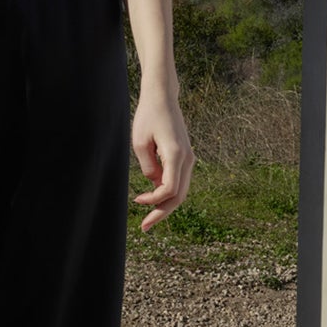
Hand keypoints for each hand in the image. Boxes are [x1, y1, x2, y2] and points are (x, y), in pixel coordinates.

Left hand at [131, 88, 194, 230]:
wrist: (163, 98)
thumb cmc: (148, 117)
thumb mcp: (140, 142)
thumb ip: (147, 166)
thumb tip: (153, 183)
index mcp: (176, 155)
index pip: (169, 189)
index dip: (153, 200)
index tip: (137, 200)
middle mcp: (187, 159)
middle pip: (179, 196)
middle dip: (162, 213)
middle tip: (144, 227)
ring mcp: (189, 158)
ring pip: (181, 191)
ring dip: (165, 206)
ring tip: (148, 219)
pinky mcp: (185, 157)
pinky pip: (179, 182)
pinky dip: (167, 194)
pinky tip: (152, 200)